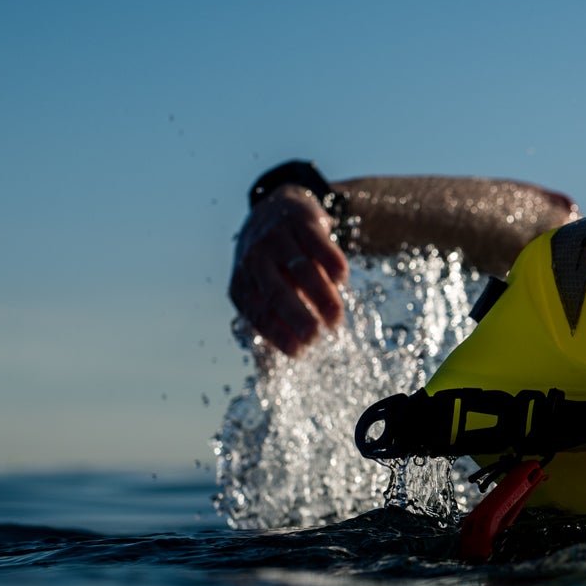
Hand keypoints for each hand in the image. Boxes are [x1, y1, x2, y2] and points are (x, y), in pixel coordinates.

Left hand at [228, 185, 350, 355]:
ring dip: (320, 295)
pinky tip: (342, 279)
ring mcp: (276, 238)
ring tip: (336, 318)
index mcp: (243, 283)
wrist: (274, 209)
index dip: (277, 334)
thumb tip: (270, 376)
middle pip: (276, 291)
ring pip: (300, 268)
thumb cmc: (271, 265)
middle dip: (296, 316)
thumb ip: (270, 323)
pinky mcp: (300, 221)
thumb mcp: (261, 290)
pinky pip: (317, 243)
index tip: (299, 352)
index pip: (258, 313)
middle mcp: (254, 260)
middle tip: (315, 337)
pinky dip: (330, 261)